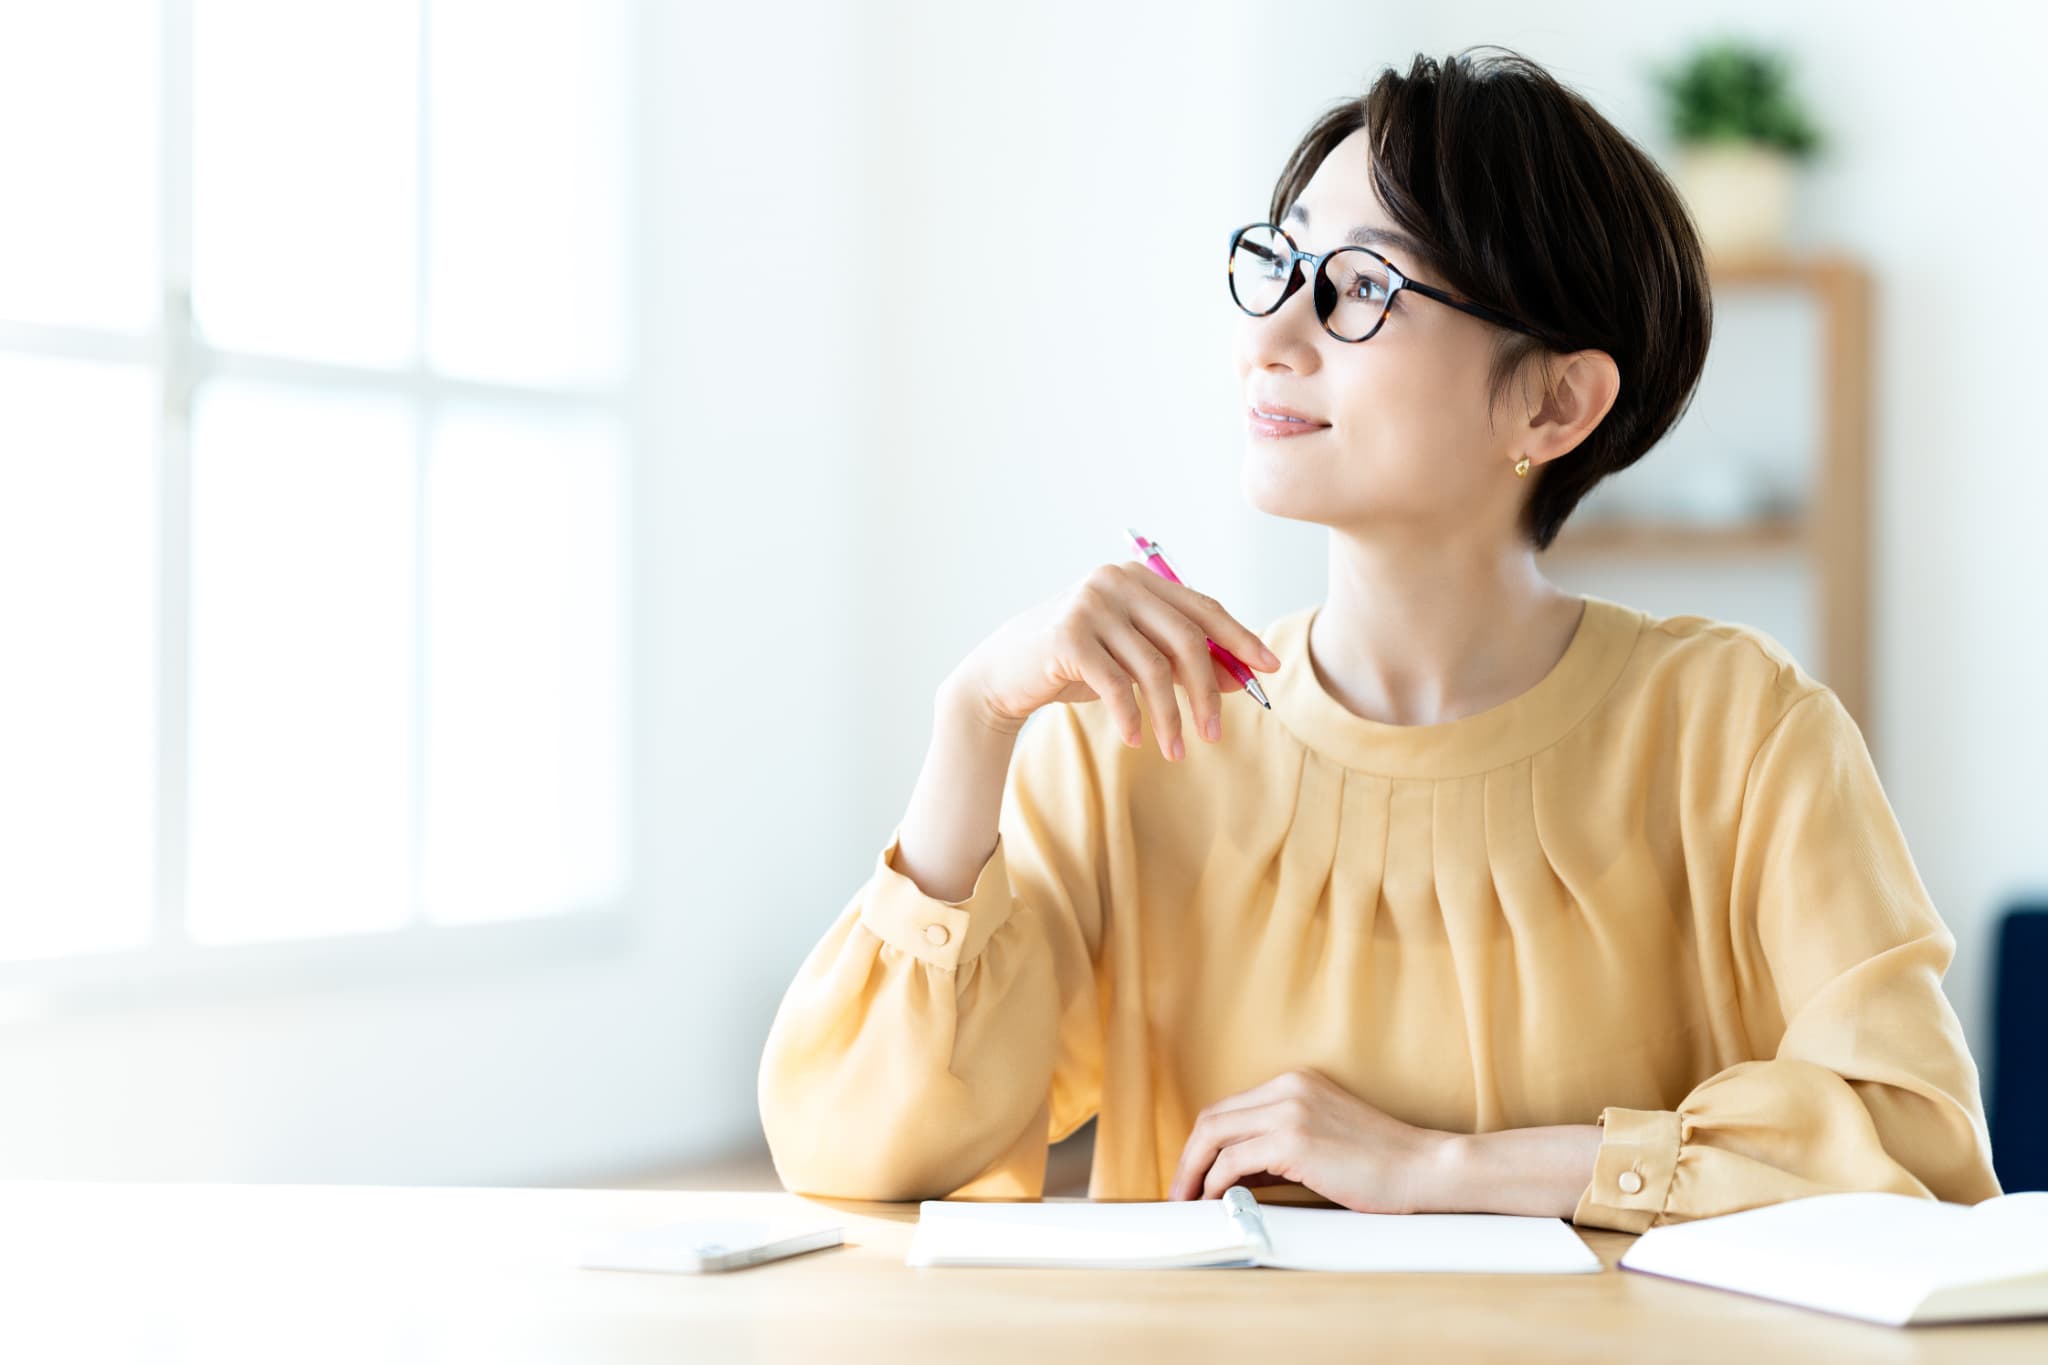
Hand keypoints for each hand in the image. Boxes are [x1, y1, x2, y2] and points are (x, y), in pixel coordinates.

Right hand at [944, 561, 1279, 762]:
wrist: (1004, 673)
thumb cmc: (1074, 665)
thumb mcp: (1132, 660)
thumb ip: (1179, 660)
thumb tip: (1239, 678)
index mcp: (1137, 578)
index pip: (1202, 607)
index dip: (1239, 639)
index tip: (1268, 668)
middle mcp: (1116, 582)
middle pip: (1186, 638)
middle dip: (1207, 691)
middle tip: (1215, 734)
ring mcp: (1090, 605)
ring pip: (1154, 668)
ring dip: (1170, 717)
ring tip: (1176, 751)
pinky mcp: (1067, 636)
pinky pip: (1117, 685)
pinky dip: (1131, 717)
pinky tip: (1134, 740)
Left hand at [1166, 1067, 1459, 1211]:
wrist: (1425, 1168)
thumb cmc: (1381, 1164)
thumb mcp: (1322, 1141)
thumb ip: (1279, 1148)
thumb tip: (1234, 1176)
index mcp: (1294, 1083)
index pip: (1228, 1109)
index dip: (1202, 1144)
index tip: (1193, 1174)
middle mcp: (1287, 1088)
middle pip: (1212, 1118)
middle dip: (1188, 1158)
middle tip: (1179, 1192)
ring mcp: (1290, 1111)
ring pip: (1213, 1136)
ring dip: (1193, 1172)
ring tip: (1189, 1201)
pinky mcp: (1294, 1141)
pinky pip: (1233, 1161)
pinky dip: (1216, 1183)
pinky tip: (1217, 1201)